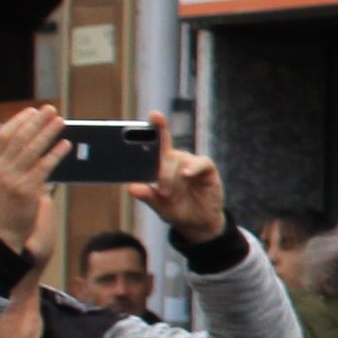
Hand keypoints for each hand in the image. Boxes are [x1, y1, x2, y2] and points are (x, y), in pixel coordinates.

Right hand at [0, 102, 64, 254]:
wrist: (3, 232)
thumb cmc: (8, 204)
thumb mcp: (4, 180)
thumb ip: (15, 163)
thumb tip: (39, 143)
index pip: (3, 136)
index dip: (18, 121)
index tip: (32, 110)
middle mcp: (1, 170)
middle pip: (19, 139)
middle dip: (35, 122)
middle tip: (51, 108)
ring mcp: (13, 180)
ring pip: (31, 150)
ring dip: (47, 133)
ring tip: (61, 121)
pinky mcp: (27, 191)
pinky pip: (44, 167)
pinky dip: (55, 153)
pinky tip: (66, 144)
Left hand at [136, 118, 225, 241]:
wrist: (198, 223)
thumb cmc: (176, 209)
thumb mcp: (158, 205)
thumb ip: (146, 196)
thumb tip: (131, 187)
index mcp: (161, 164)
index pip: (157, 142)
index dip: (156, 127)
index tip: (154, 115)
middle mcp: (175, 159)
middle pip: (164, 154)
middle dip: (159, 170)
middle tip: (158, 189)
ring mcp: (191, 163)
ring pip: (178, 160)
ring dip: (171, 176)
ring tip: (168, 193)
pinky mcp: (206, 168)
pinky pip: (200, 162)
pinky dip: (192, 167)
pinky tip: (186, 174)